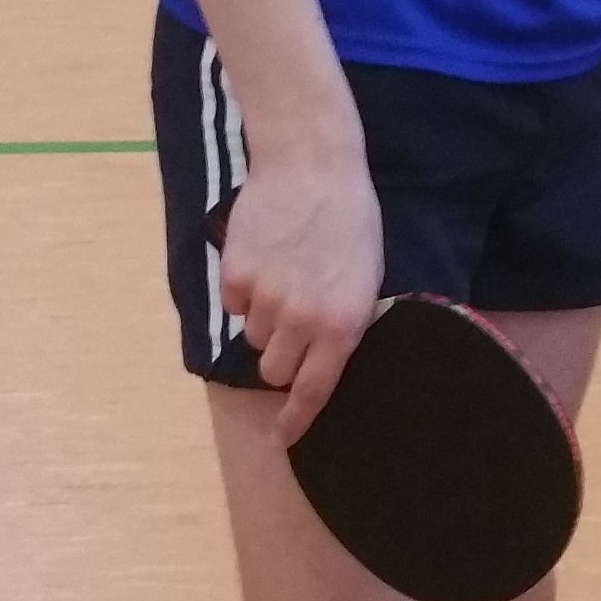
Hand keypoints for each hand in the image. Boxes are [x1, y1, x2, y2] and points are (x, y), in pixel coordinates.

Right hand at [219, 148, 387, 438]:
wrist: (310, 164)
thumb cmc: (351, 216)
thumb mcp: (366, 274)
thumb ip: (345, 320)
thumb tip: (324, 355)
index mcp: (343, 324)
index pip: (315, 389)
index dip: (297, 419)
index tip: (283, 437)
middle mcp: (302, 320)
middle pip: (276, 369)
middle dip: (282, 356)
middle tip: (292, 324)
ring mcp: (265, 298)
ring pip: (253, 336)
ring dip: (265, 319)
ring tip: (283, 276)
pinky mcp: (235, 275)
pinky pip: (234, 303)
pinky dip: (245, 290)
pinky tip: (263, 257)